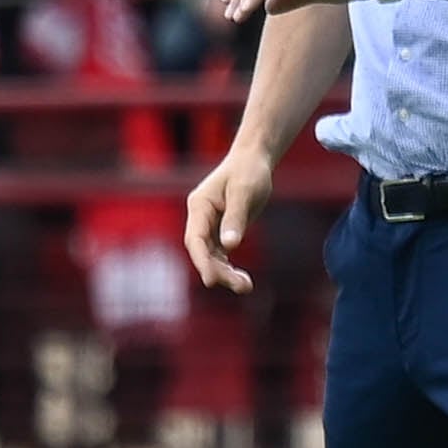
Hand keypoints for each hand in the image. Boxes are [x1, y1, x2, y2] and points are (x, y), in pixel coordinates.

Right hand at [183, 148, 274, 293]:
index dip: (202, 261)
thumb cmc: (249, 172)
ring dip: (225, 273)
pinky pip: (220, 255)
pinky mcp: (219, 230)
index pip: (195, 239)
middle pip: (202, 252)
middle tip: (242, 286)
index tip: (211, 280)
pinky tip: (242, 280)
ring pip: (211, 256)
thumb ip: (236, 218)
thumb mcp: (245, 192)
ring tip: (246, 287)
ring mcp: (208, 225)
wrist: (252, 160)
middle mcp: (200, 218)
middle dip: (218, 271)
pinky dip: (229, 267)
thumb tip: (230, 245)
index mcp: (199, 206)